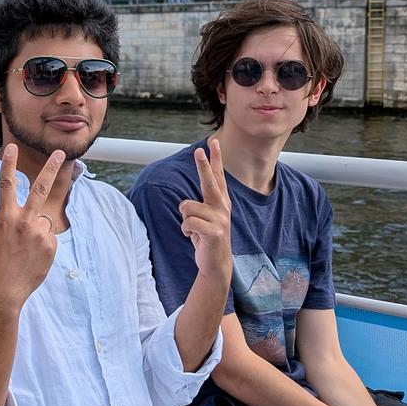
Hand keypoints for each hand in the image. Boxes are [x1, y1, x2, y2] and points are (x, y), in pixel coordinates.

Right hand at [0, 144, 65, 310]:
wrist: (3, 291)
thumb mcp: (0, 236)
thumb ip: (18, 222)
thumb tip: (41, 219)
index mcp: (4, 218)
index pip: (6, 185)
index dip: (7, 164)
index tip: (11, 148)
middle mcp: (23, 222)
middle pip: (40, 188)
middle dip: (51, 168)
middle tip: (61, 153)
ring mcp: (39, 234)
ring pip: (45, 221)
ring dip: (38, 232)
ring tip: (26, 251)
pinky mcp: (51, 246)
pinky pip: (50, 239)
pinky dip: (44, 247)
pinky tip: (33, 259)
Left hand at [179, 137, 232, 283]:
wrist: (216, 263)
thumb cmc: (206, 238)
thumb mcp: (204, 219)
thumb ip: (199, 207)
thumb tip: (184, 203)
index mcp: (220, 202)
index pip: (217, 176)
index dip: (215, 159)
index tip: (213, 142)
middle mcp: (222, 207)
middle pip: (209, 181)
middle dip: (203, 164)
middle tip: (199, 149)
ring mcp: (220, 219)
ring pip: (187, 207)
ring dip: (185, 220)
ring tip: (194, 230)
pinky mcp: (214, 231)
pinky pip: (188, 223)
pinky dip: (186, 231)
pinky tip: (194, 238)